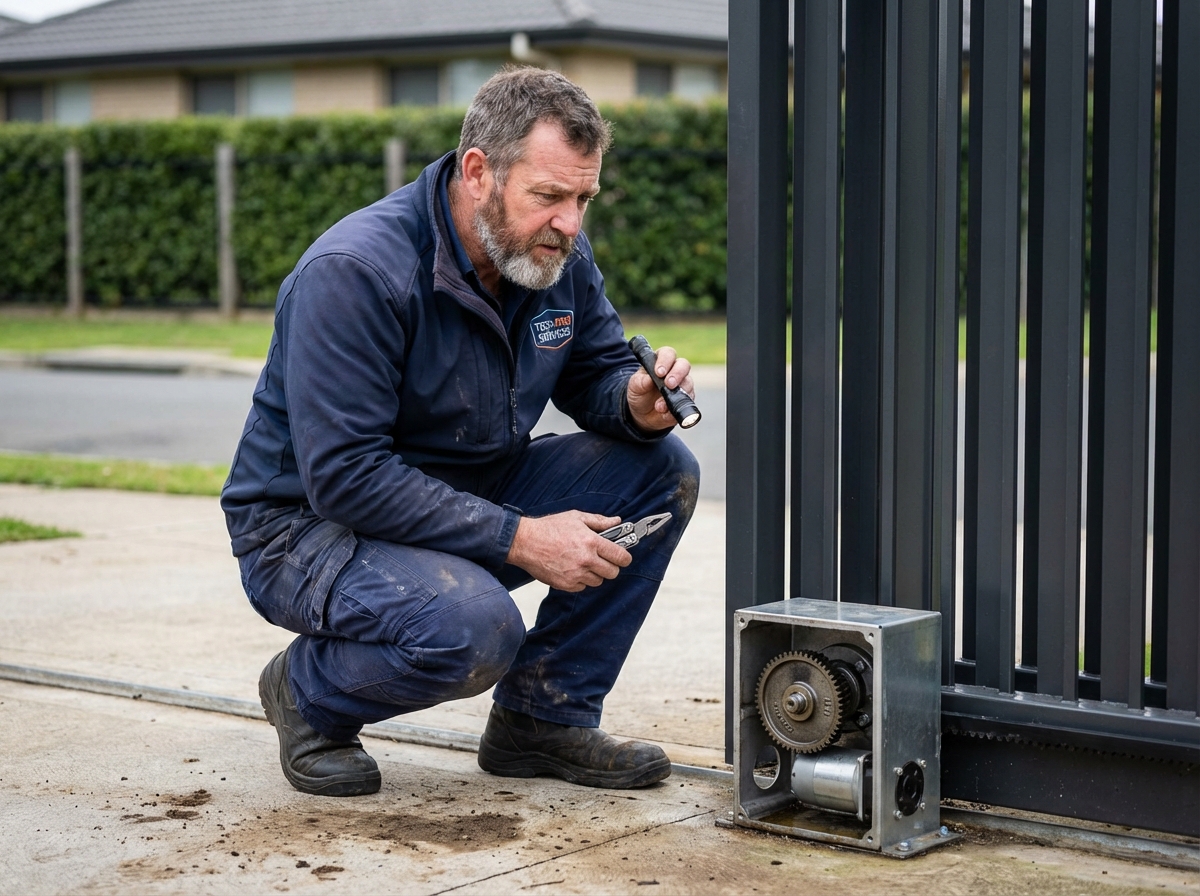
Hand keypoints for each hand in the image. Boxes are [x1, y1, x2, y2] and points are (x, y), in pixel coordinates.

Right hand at [506, 510, 632, 591]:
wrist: (525, 542)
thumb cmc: (549, 528)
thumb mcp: (576, 517)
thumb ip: (599, 521)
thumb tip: (618, 522)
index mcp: (591, 542)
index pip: (620, 556)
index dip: (625, 558)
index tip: (623, 557)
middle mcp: (585, 560)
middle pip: (612, 573)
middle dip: (611, 566)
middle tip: (603, 560)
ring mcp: (575, 574)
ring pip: (598, 581)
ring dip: (595, 574)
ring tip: (585, 563)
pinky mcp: (566, 584)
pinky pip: (583, 587)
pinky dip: (581, 580)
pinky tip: (573, 569)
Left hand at [626, 345, 694, 431]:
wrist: (642, 413)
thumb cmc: (639, 393)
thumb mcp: (634, 386)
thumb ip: (640, 382)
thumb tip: (649, 379)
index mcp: (661, 361)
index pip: (668, 354)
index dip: (665, 361)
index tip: (659, 372)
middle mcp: (675, 370)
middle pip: (684, 365)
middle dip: (677, 374)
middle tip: (669, 384)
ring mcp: (683, 385)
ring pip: (688, 384)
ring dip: (675, 395)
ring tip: (659, 406)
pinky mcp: (686, 400)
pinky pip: (686, 403)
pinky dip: (675, 409)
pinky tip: (665, 413)